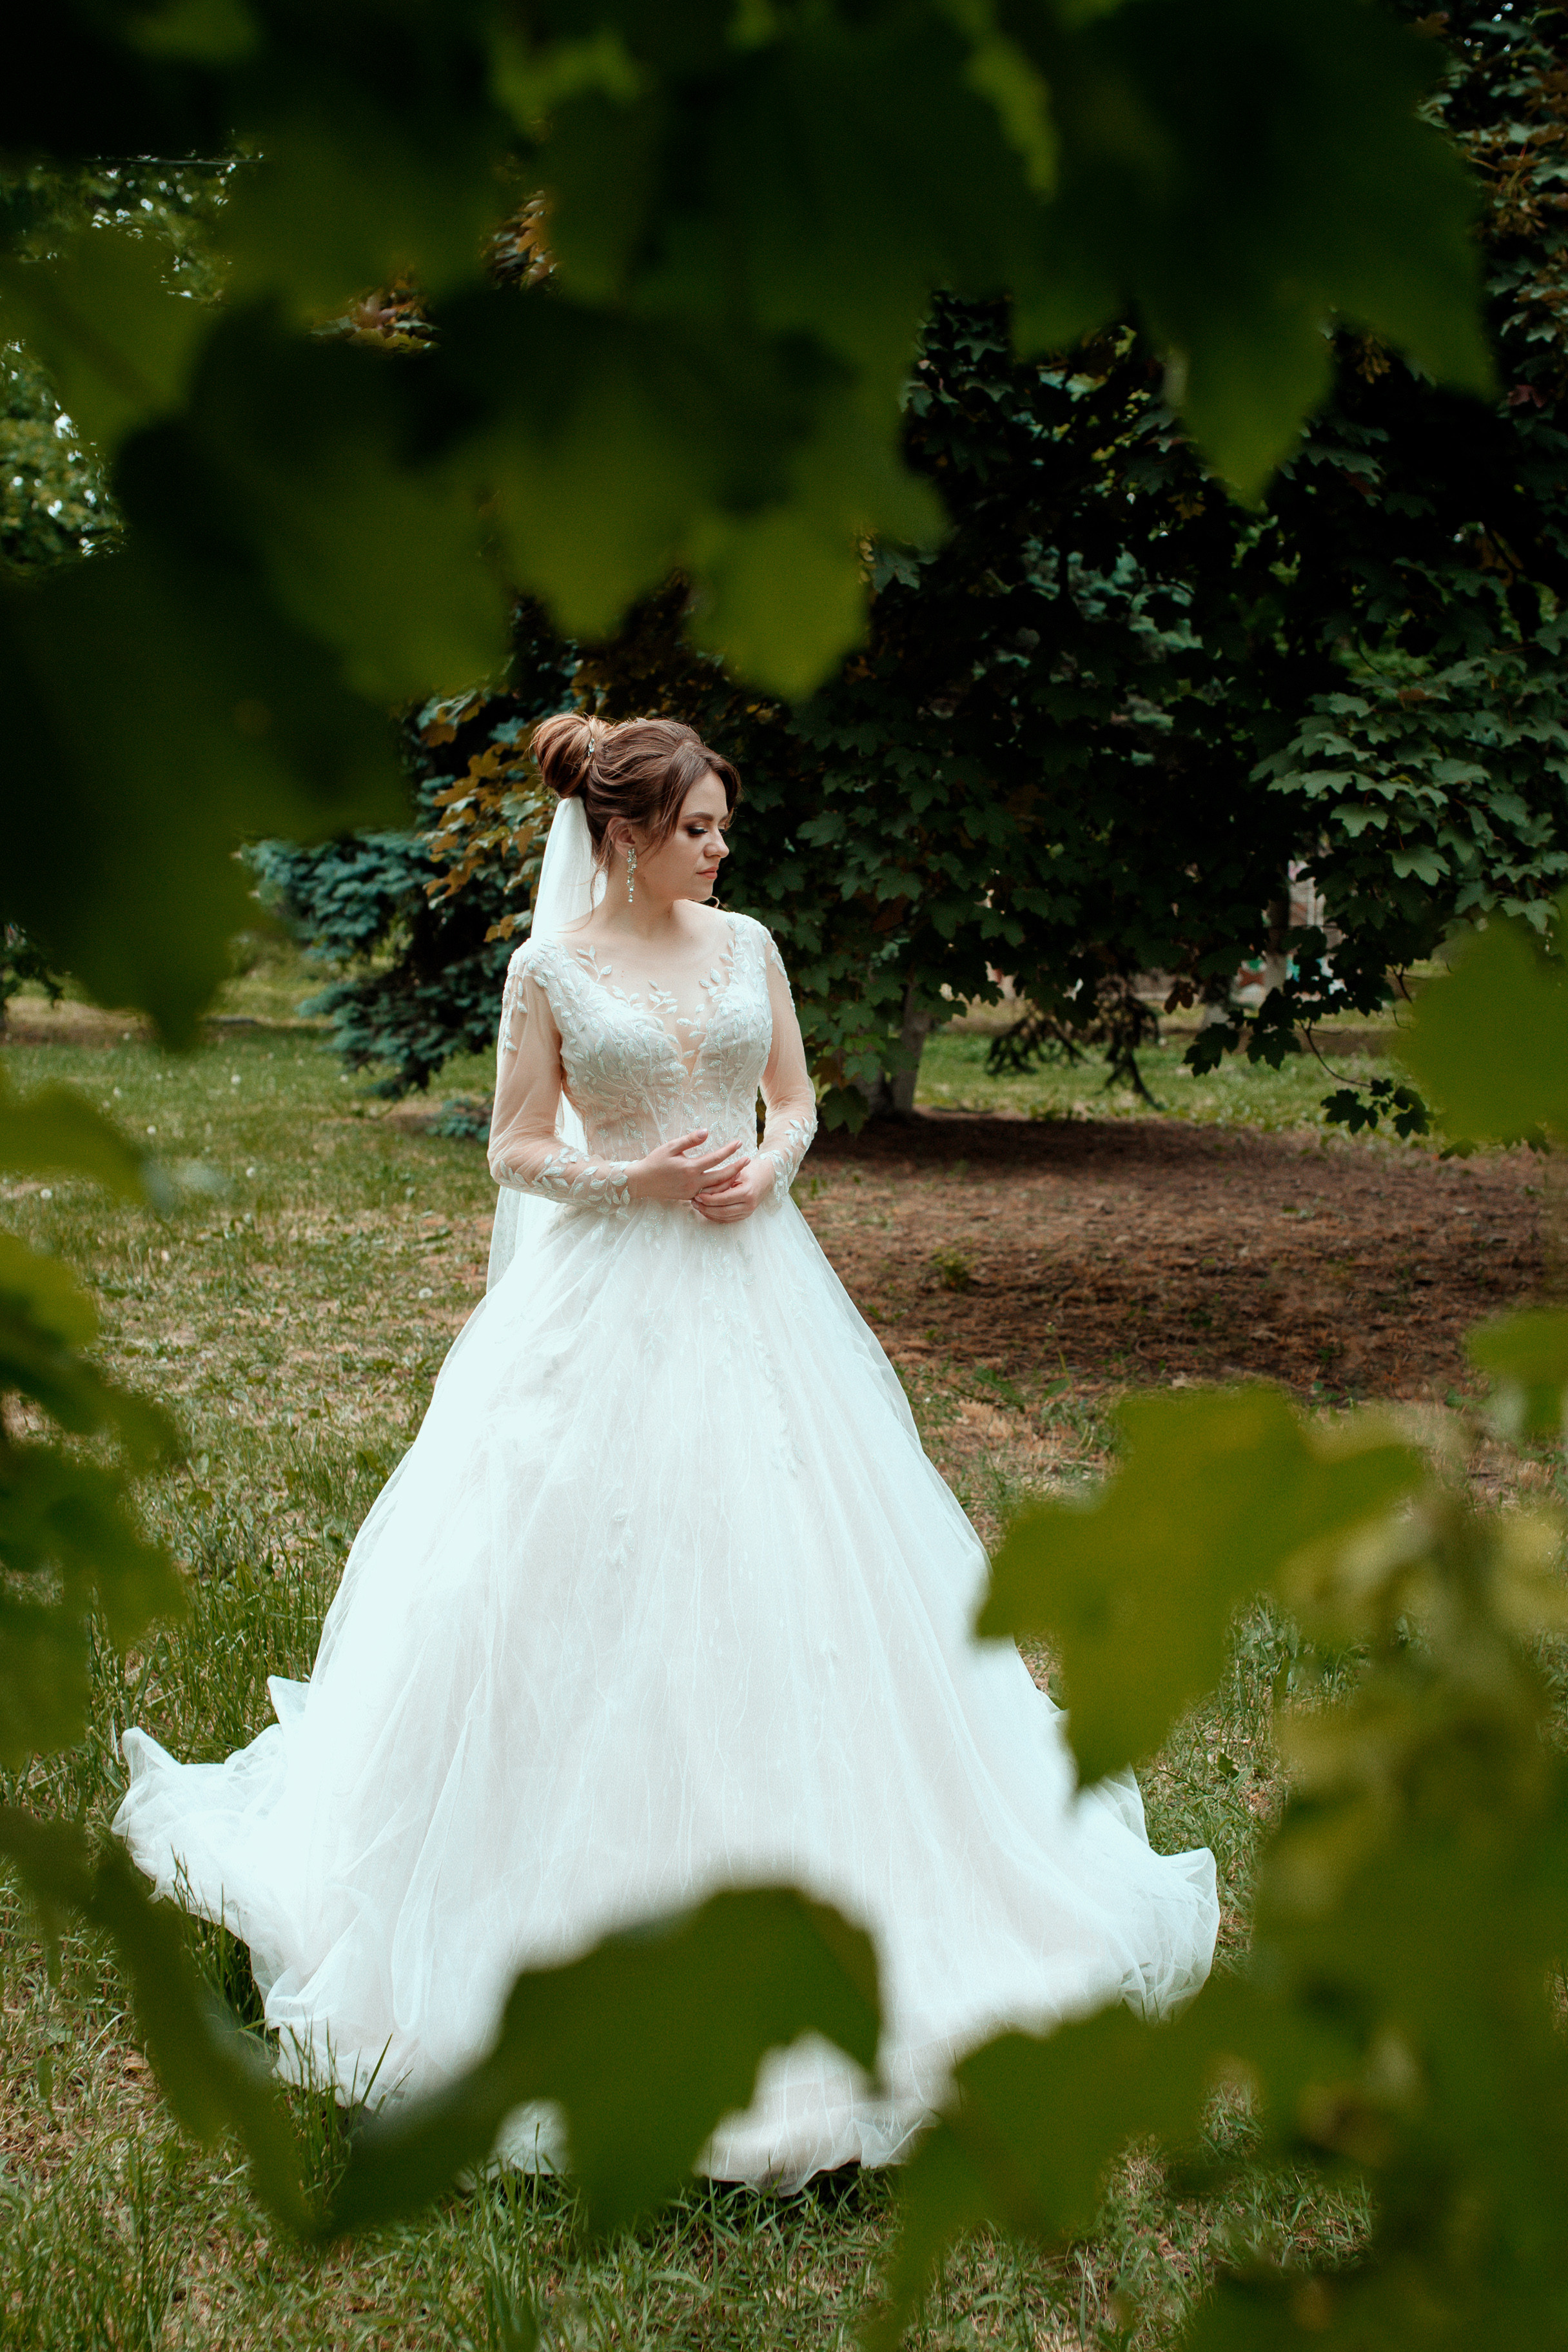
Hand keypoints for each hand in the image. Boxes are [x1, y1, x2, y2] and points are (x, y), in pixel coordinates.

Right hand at [629, 1130, 746, 1203]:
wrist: (642, 1182)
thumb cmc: (655, 1161)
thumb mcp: (671, 1146)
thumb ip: (690, 1140)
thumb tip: (706, 1131)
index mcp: (690, 1168)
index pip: (715, 1158)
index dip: (729, 1150)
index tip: (739, 1142)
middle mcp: (693, 1182)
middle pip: (722, 1176)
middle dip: (737, 1167)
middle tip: (748, 1160)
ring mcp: (692, 1192)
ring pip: (717, 1189)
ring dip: (730, 1180)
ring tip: (740, 1171)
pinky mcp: (689, 1197)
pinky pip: (709, 1195)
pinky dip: (719, 1189)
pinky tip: (726, 1183)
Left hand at [692, 1154, 774, 1223]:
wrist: (766, 1176)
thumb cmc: (751, 1169)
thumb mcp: (737, 1172)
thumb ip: (722, 1181)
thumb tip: (703, 1189)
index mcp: (748, 1192)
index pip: (724, 1199)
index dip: (709, 1199)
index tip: (697, 1195)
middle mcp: (749, 1205)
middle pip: (723, 1211)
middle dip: (706, 1208)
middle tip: (694, 1202)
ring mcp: (748, 1212)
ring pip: (724, 1217)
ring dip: (709, 1213)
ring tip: (697, 1206)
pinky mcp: (745, 1215)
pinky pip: (728, 1219)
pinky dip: (715, 1217)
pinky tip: (706, 1211)